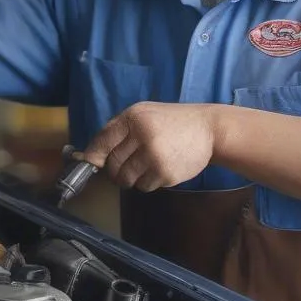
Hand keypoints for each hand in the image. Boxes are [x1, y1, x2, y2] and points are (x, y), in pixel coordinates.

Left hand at [79, 102, 218, 191]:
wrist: (209, 130)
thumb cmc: (173, 122)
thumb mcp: (145, 114)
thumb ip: (120, 131)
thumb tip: (90, 155)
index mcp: (134, 118)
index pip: (103, 140)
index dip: (94, 155)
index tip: (91, 163)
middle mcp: (142, 135)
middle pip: (112, 164)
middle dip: (115, 170)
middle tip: (127, 166)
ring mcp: (154, 156)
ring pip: (126, 179)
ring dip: (131, 178)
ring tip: (144, 167)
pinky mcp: (165, 173)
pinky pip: (144, 186)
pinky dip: (147, 182)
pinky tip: (159, 169)